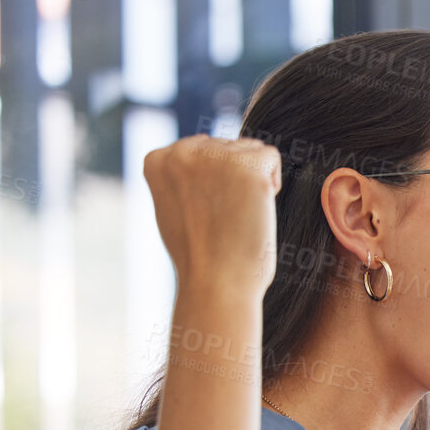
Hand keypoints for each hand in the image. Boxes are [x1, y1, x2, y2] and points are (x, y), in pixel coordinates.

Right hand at [143, 135, 281, 298]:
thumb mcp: (173, 207)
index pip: (200, 148)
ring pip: (249, 149)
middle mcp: (181, 150)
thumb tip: (200, 157)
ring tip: (239, 214)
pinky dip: (272, 182)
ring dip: (253, 179)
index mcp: (158, 159)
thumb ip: (182, 176)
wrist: (217, 283)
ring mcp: (214, 156)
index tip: (206, 211)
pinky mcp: (246, 166)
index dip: (213, 180)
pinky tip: (257, 209)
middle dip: (233, 177)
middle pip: (226, 146)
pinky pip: (271, 156)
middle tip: (225, 217)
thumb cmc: (200, 255)